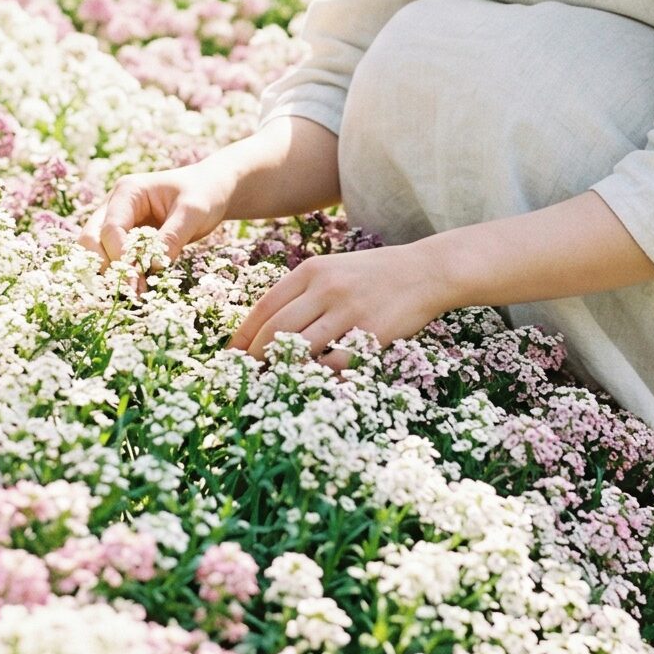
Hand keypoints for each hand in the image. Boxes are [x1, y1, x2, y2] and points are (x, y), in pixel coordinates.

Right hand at [79, 161, 233, 275]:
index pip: (111, 227)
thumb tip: (152, 266)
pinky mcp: (124, 239)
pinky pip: (112, 259)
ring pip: (96, 251)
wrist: (210, 191)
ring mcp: (117, 222)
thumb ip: (172, 236)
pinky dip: (121, 275)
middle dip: (104, 266)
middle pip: (91, 239)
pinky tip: (138, 290)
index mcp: (128, 191)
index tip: (134, 280)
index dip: (120, 255)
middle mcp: (115, 206)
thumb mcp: (193, 211)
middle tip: (127, 290)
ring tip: (134, 294)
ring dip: (110, 273)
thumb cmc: (202, 193)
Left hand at [228, 240, 456, 370]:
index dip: (243, 335)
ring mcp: (348, 310)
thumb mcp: (333, 269)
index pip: (265, 306)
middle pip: (276, 330)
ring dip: (282, 369)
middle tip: (244, 376)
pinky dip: (319, 375)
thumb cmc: (374, 274)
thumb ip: (303, 292)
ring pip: (301, 348)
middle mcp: (326, 287)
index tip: (229, 355)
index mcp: (311, 270)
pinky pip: (334, 362)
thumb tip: (267, 326)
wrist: (424, 271)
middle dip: (255, 357)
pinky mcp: (370, 332)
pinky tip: (312, 381)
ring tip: (270, 383)